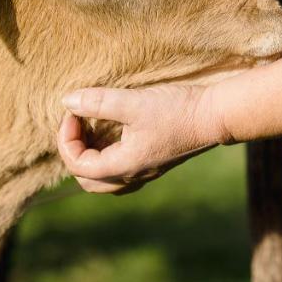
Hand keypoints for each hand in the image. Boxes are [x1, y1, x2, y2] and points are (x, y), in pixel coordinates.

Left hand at [56, 84, 228, 194]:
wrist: (214, 116)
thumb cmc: (176, 110)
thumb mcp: (134, 102)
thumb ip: (98, 102)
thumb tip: (67, 101)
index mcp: (123, 166)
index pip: (77, 164)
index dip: (66, 138)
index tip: (73, 111)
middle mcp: (132, 175)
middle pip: (86, 180)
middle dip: (73, 152)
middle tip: (77, 123)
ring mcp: (144, 172)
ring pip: (103, 180)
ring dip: (89, 159)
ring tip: (90, 130)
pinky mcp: (153, 164)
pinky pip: (120, 174)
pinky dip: (106, 159)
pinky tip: (112, 136)